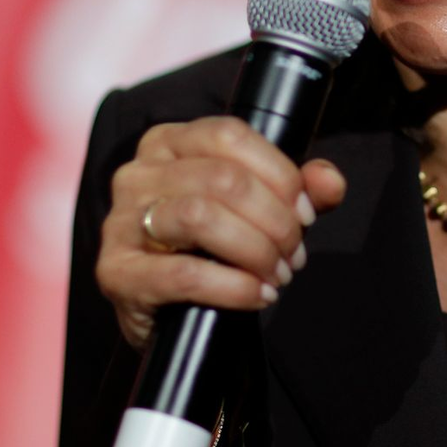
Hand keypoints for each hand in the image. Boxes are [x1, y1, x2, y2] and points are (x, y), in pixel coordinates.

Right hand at [96, 116, 346, 349]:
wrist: (170, 311)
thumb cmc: (212, 247)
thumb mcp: (259, 209)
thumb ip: (299, 190)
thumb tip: (330, 181)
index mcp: (169, 142)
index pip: (230, 135)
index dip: (280, 174)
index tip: (306, 213)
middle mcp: (138, 173)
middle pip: (224, 179)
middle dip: (275, 221)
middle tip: (294, 254)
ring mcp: (120, 221)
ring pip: (201, 217)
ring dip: (256, 250)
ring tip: (277, 274)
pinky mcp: (116, 272)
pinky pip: (184, 274)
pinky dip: (234, 287)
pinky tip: (257, 295)